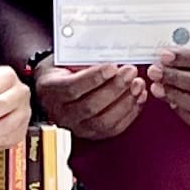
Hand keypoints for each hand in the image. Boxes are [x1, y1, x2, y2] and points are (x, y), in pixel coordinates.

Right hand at [33, 58, 147, 139]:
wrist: (54, 91)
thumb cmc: (62, 71)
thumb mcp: (65, 59)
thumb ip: (83, 59)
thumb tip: (111, 55)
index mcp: (51, 91)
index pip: (72, 89)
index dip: (94, 78)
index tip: (112, 67)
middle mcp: (62, 114)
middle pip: (90, 107)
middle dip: (115, 88)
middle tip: (130, 72)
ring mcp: (77, 127)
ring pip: (104, 121)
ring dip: (125, 102)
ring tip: (137, 84)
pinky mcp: (93, 135)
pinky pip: (114, 128)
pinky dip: (130, 113)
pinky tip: (138, 97)